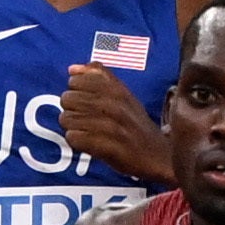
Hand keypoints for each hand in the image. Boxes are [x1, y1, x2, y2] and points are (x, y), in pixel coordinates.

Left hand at [57, 63, 170, 180]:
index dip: (75, 92)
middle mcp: (114, 104)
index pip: (76, 80)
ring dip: (72, 127)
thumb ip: (100, 77)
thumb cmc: (136, 126)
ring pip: (66, 118)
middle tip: (85, 120)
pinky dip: (76, 142)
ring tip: (86, 132)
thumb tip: (72, 68)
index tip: (86, 101)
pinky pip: (73, 137)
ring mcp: (110, 125)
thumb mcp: (124, 96)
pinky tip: (87, 143)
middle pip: (67, 99)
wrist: (158, 156)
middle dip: (71, 110)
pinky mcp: (106, 146)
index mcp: (117, 89)